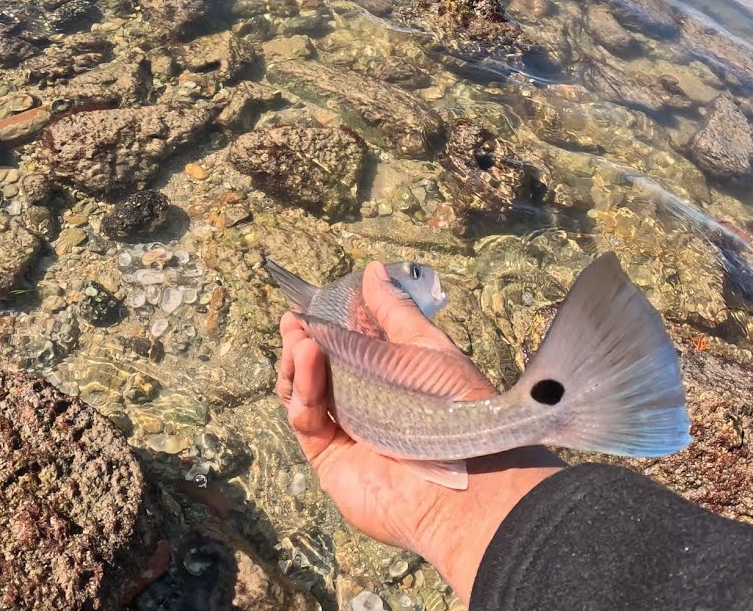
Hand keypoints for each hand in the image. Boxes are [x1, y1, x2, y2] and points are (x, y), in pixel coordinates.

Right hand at [277, 261, 565, 602]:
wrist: (458, 483)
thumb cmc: (449, 405)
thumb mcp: (424, 346)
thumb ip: (392, 310)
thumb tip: (371, 269)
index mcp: (394, 373)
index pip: (352, 343)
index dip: (330, 323)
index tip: (311, 303)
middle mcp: (368, 400)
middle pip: (322, 368)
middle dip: (304, 342)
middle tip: (294, 322)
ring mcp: (347, 429)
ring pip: (306, 393)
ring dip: (299, 363)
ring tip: (299, 338)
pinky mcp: (329, 457)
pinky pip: (306, 419)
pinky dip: (303, 390)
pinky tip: (307, 360)